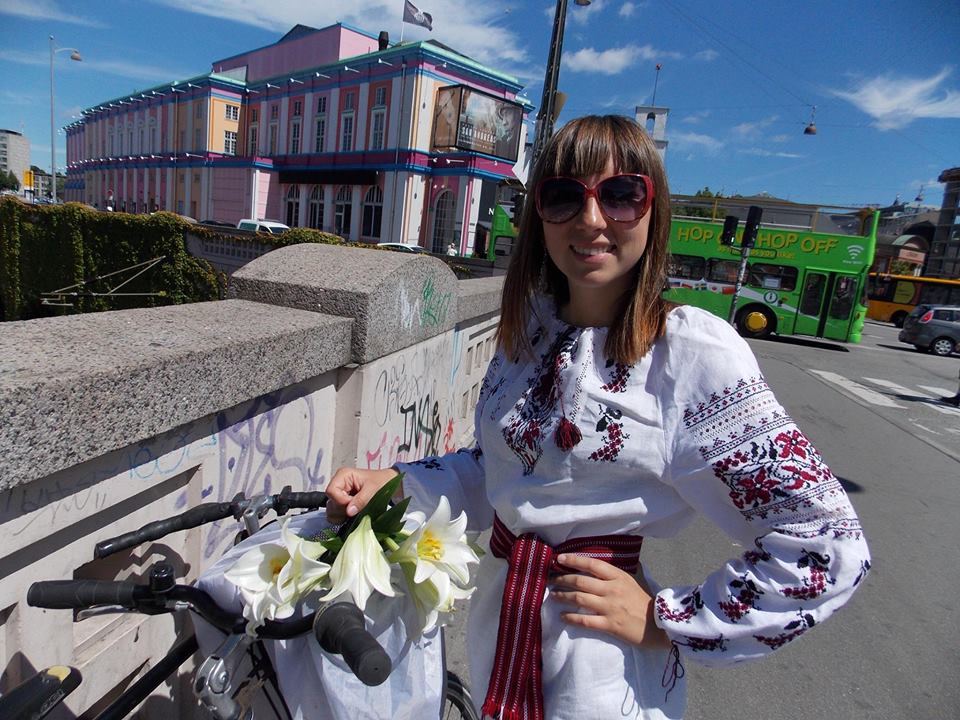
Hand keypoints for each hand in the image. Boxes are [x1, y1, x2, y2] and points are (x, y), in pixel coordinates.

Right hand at [325, 466, 399, 523]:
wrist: (390, 484)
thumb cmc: (381, 482)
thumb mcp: (373, 489)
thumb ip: (360, 500)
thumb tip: (348, 512)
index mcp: (343, 475)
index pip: (331, 491)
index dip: (341, 501)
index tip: (354, 504)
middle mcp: (338, 484)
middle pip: (330, 502)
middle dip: (343, 509)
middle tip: (357, 508)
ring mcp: (339, 494)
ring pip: (331, 510)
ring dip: (342, 515)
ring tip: (356, 511)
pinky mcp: (342, 503)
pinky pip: (335, 515)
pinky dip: (342, 518)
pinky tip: (353, 515)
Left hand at [550, 554, 671, 648]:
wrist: (661, 625)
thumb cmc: (646, 602)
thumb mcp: (636, 580)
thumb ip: (623, 571)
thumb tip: (620, 559)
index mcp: (618, 576)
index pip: (592, 564)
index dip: (574, 560)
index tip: (559, 559)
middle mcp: (612, 589)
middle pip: (581, 581)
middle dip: (562, 579)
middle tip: (551, 579)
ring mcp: (610, 607)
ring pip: (580, 599)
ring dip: (563, 596)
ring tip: (553, 595)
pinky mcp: (610, 624)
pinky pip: (585, 620)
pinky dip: (571, 618)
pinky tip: (563, 616)